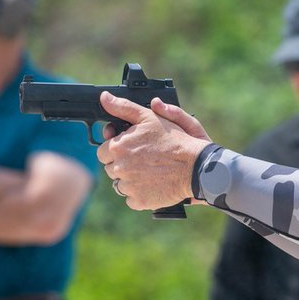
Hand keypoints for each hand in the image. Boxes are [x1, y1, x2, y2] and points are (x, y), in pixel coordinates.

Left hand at [96, 92, 209, 209]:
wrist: (195, 168)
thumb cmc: (174, 140)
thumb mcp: (149, 117)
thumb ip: (123, 107)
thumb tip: (104, 98)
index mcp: (118, 147)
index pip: (103, 151)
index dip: (116, 150)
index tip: (131, 149)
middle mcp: (119, 168)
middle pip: (110, 169)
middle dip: (123, 164)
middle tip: (143, 160)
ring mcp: (129, 186)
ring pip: (119, 185)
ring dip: (130, 180)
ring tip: (149, 172)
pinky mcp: (139, 201)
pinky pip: (131, 199)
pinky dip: (139, 194)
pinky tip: (152, 185)